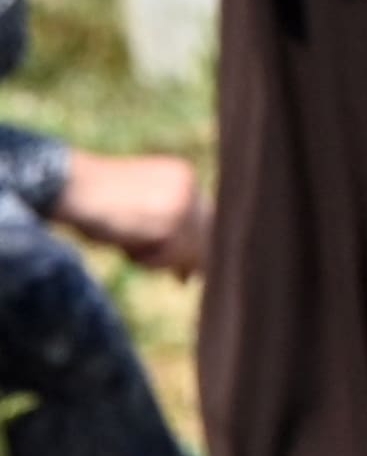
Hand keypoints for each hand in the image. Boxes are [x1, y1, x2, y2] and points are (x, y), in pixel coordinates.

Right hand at [53, 152, 204, 275]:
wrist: (73, 186)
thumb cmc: (94, 200)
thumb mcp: (137, 205)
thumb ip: (161, 219)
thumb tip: (181, 255)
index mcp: (181, 175)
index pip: (203, 214)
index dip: (201, 242)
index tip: (194, 267)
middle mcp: (190, 186)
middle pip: (204, 232)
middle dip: (196, 258)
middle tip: (184, 280)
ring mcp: (183, 204)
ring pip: (186, 248)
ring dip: (159, 259)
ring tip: (128, 245)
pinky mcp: (170, 223)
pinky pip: (167, 255)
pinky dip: (146, 260)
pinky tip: (125, 245)